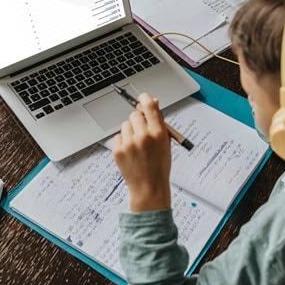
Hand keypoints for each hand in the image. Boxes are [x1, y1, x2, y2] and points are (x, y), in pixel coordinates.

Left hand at [113, 93, 171, 211]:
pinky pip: (118, 136)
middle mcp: (143, 136)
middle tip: (142, 131)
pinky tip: (130, 152)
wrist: (149, 188)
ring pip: (125, 125)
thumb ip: (159, 122)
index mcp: (158, 133)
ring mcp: (129, 144)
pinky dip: (123, 141)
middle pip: (134, 114)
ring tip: (137, 145)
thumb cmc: (159, 166)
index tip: (143, 97)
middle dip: (138, 120)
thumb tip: (154, 102)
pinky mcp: (118, 150)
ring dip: (130, 131)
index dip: (145, 98)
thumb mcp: (166, 143)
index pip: (149, 106)